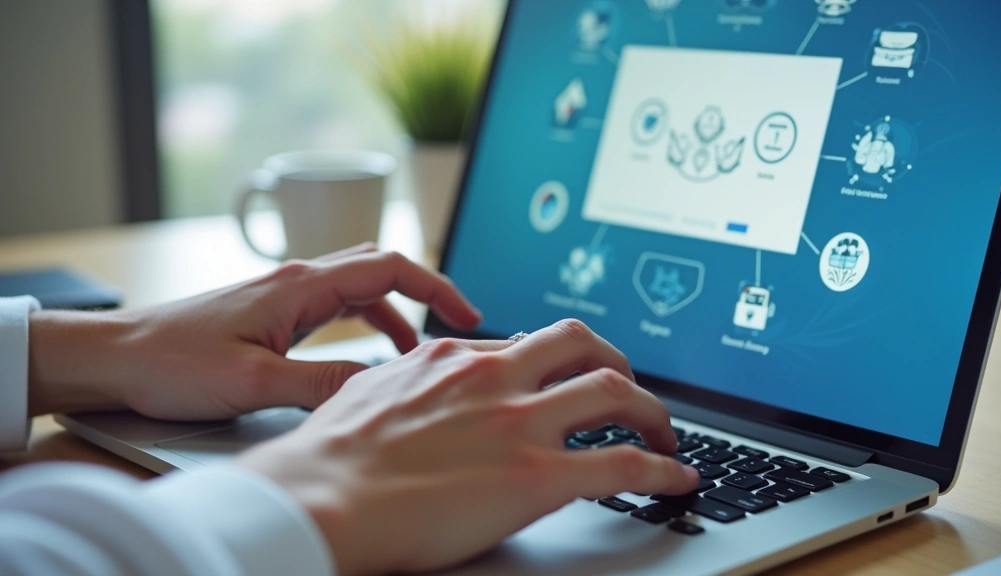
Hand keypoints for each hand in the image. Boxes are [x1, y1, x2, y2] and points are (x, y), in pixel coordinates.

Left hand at [27, 244, 481, 418]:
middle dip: (424, 293)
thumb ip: (321, 384)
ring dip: (395, 312)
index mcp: (299, 287)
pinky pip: (334, 308)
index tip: (467, 315)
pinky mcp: (271, 313)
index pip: (388, 269)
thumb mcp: (254, 383)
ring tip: (417, 351)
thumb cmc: (171, 363)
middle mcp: (296, 281)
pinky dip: (364, 324)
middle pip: (379, 268)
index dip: (435, 288)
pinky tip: (367, 354)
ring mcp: (283, 295)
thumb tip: (380, 387)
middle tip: (456, 326)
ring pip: (358, 288)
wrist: (114, 356)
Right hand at [237, 320, 699, 575]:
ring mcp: (518, 422)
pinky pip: (622, 463)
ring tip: (663, 433)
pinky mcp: (536, 476)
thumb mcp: (369, 392)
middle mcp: (494, 376)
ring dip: (651, 411)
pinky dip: (661, 467)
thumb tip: (419, 381)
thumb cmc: (327, 456)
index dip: (556, 366)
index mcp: (453, 357)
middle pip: (581, 344)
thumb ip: (408, 380)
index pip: (524, 345)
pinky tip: (676, 477)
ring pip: (615, 390)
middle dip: (615, 363)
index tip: (567, 382)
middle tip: (628, 390)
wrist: (318, 498)